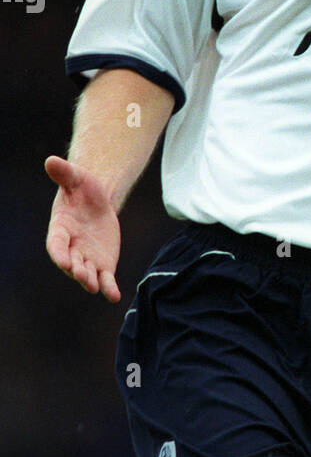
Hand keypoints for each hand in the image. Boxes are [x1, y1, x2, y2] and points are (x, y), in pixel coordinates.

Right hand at [44, 155, 121, 301]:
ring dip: (90, 280)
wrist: (98, 202)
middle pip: (72, 263)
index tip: (64, 261)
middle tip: (82, 276)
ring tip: (94, 286)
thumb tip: (50, 159)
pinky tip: (114, 296)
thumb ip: (64, 173)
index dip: (59, 253)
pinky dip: (108, 289)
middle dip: (76, 270)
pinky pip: (105, 279)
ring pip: (87, 273)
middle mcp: (71, 248)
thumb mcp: (76, 178)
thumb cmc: (82, 189)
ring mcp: (87, 259)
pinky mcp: (103, 265)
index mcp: (60, 230)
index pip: (56, 244)